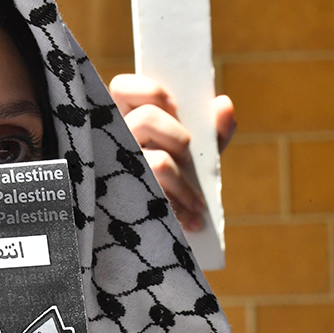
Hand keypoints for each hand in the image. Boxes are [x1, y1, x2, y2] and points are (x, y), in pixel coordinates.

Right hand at [110, 74, 235, 231]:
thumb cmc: (169, 191)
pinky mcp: (121, 201)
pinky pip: (158, 194)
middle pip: (146, 118)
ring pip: (157, 161)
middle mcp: (109, 144)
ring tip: (195, 200)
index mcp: (119, 123)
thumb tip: (224, 105)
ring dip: (184, 178)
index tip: (174, 106)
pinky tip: (191, 219)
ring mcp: (111, 172)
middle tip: (187, 155)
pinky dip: (183, 204)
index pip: (122, 87)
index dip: (150, 90)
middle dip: (178, 136)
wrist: (154, 245)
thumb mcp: (194, 158)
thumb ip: (212, 132)